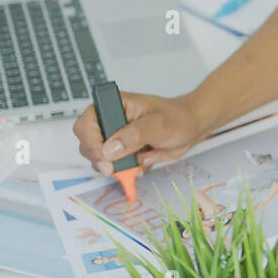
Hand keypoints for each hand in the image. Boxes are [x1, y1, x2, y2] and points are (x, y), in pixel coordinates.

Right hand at [73, 90, 210, 175]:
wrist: (191, 127)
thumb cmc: (177, 117)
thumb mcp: (158, 125)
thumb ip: (134, 135)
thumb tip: (109, 150)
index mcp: (113, 105)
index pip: (86, 123)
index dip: (90, 142)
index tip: (104, 159)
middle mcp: (110, 121)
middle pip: (88, 144)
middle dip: (101, 160)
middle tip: (116, 170)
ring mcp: (115, 139)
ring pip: (100, 160)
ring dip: (116, 168)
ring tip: (137, 165)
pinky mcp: (123, 153)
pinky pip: (117, 168)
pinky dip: (128, 172)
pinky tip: (144, 164)